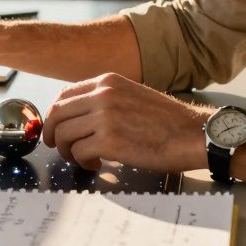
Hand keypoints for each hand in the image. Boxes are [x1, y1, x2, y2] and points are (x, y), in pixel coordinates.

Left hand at [42, 72, 209, 172]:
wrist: (193, 134)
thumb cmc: (168, 121)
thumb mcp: (132, 95)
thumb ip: (106, 99)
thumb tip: (81, 115)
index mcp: (108, 81)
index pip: (64, 94)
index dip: (55, 114)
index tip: (56, 127)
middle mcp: (103, 95)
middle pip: (57, 114)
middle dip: (52, 133)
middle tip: (58, 146)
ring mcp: (104, 117)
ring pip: (64, 134)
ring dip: (68, 150)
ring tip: (82, 157)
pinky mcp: (109, 141)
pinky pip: (78, 152)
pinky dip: (82, 161)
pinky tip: (96, 164)